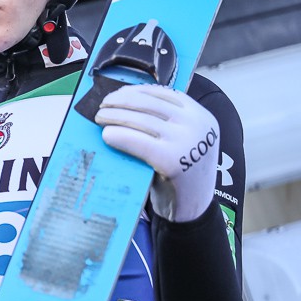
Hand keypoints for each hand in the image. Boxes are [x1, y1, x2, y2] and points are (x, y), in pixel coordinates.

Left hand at [94, 84, 218, 221]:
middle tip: (102, 106)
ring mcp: (186, 142)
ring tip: (99, 118)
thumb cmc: (181, 173)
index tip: (118, 93)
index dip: (136, 91)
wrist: (193, 210)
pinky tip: (107, 135)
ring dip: (114, 116)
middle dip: (120, 101)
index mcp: (201, 116)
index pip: (163, 93)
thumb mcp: (182, 140)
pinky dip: (118, 135)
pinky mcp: (172, 160)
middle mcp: (197, 125)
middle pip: (148, 104)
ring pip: (140, 120)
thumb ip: (166, 122)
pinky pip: (137, 141)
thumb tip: (126, 102)